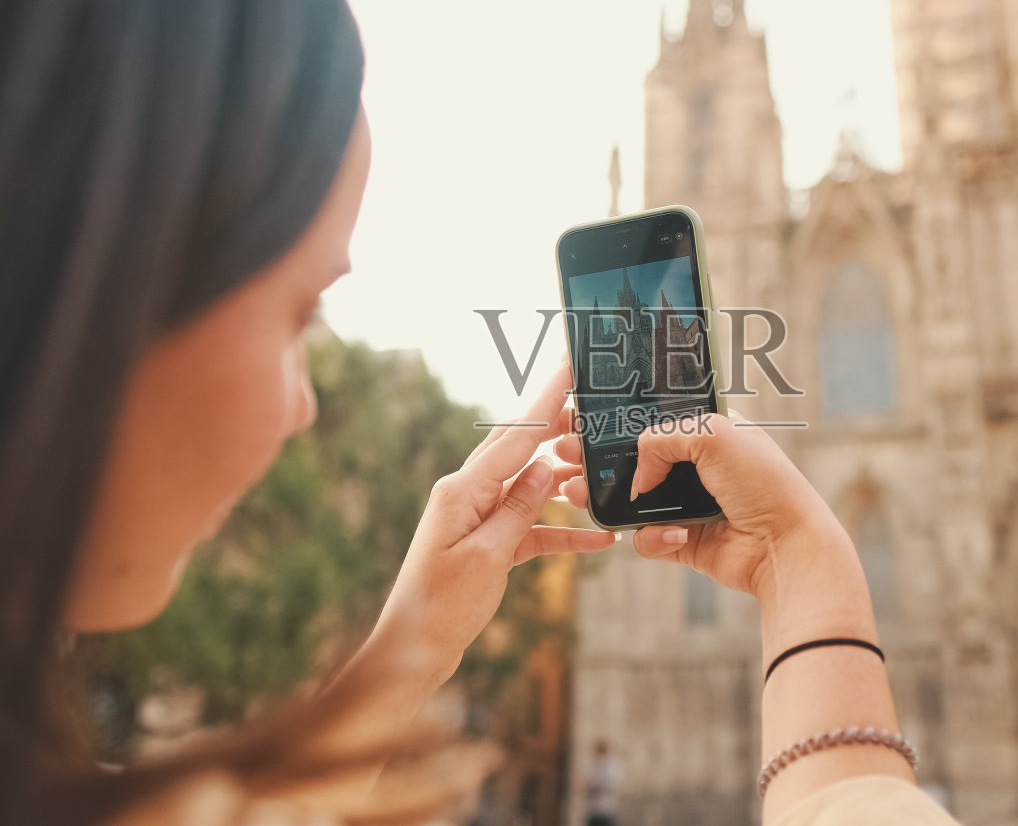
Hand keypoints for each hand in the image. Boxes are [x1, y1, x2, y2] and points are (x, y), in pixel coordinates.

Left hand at [371, 364, 615, 680]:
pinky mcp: (488, 544)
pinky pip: (531, 528)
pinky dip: (562, 533)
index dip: (546, 400)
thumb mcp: (488, 557)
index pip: (515, 436)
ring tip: (603, 466)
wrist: (414, 653)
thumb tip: (546, 465)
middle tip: (596, 403)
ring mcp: (477, 518)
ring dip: (566, 481)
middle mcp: (467, 494)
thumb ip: (519, 508)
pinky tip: (599, 540)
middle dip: (559, 426)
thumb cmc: (442, 607)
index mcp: (461, 489)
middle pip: (521, 449)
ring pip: (530, 486)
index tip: (569, 365)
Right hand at [556, 411, 851, 601]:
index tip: (581, 421)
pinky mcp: (685, 542)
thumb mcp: (712, 434)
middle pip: (634, 461)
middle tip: (563, 457)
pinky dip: (653, 539)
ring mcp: (689, 506)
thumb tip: (636, 478)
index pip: (654, 420)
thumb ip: (660, 439)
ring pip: (633, 502)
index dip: (617, 421)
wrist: (786, 545)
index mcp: (707, 431)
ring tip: (578, 495)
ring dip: (607, 500)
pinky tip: (673, 535)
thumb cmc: (762, 482)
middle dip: (597, 461)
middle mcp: (697, 467)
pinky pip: (649, 539)